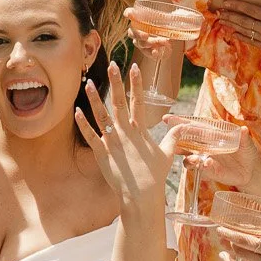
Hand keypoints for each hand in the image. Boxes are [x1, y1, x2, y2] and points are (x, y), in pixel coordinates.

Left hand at [75, 62, 170, 220]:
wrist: (141, 195)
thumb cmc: (154, 176)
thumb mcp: (167, 154)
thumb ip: (173, 138)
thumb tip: (184, 126)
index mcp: (140, 130)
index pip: (138, 101)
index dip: (136, 83)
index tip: (134, 67)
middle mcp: (125, 132)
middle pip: (119, 102)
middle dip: (116, 82)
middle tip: (112, 65)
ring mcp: (112, 142)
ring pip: (101, 115)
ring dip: (95, 99)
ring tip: (89, 83)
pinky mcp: (101, 153)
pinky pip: (89, 135)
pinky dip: (82, 123)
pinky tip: (76, 111)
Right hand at [124, 3, 173, 59]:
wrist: (172, 35)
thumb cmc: (169, 23)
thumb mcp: (173, 17)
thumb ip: (177, 16)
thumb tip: (192, 18)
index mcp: (140, 17)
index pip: (130, 13)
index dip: (128, 13)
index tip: (128, 14)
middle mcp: (137, 29)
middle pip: (133, 32)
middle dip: (138, 34)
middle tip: (146, 36)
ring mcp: (141, 41)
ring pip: (141, 43)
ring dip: (150, 43)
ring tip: (163, 41)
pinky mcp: (147, 50)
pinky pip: (147, 53)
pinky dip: (151, 53)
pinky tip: (157, 52)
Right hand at [162, 120, 257, 190]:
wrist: (251, 170)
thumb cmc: (246, 151)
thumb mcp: (246, 142)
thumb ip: (243, 137)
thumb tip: (244, 130)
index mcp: (208, 135)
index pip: (192, 128)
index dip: (179, 122)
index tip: (166, 118)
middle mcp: (203, 147)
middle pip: (184, 143)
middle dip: (176, 141)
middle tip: (173, 140)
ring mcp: (204, 160)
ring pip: (188, 159)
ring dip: (188, 158)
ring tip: (195, 158)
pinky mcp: (208, 172)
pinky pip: (200, 170)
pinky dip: (202, 167)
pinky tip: (208, 164)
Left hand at [213, 0, 260, 63]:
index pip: (251, 10)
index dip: (237, 6)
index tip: (226, 2)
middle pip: (244, 21)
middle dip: (230, 16)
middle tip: (217, 12)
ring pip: (245, 31)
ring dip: (232, 25)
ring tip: (220, 21)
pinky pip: (251, 41)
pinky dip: (241, 37)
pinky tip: (233, 35)